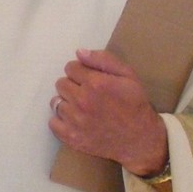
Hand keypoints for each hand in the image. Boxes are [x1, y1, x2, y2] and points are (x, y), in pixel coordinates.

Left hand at [49, 48, 167, 176]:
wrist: (140, 139)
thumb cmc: (135, 104)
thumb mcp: (128, 76)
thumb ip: (104, 60)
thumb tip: (79, 52)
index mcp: (95, 83)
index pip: (70, 67)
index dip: (80, 71)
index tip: (88, 78)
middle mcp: (82, 101)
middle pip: (61, 83)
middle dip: (72, 85)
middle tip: (86, 94)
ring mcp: (75, 121)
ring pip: (56, 102)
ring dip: (67, 103)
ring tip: (82, 108)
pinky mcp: (71, 137)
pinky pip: (52, 122)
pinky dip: (61, 121)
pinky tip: (75, 120)